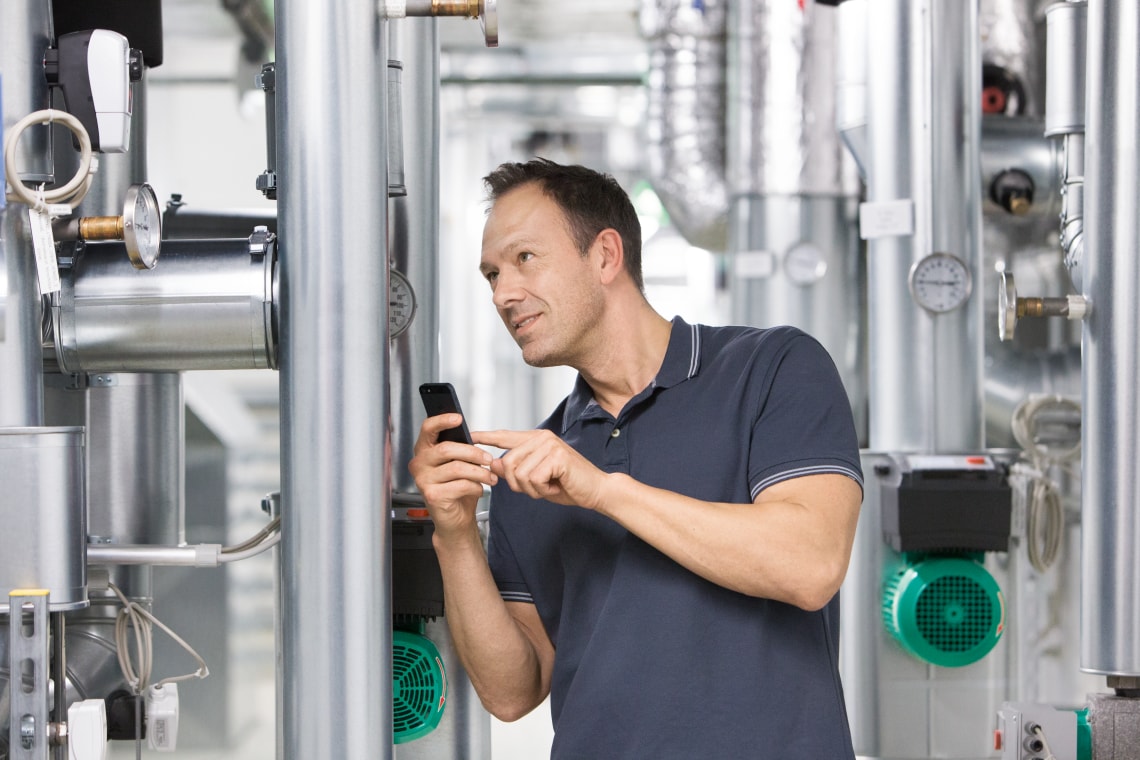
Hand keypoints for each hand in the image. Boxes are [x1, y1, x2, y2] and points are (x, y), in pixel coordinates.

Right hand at [408, 413, 496, 536]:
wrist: (456, 519)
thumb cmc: (458, 490)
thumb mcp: (459, 464)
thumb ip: (460, 449)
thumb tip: (473, 436)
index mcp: (424, 451)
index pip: (427, 428)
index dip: (442, 420)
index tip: (458, 418)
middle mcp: (419, 464)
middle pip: (446, 448)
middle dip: (473, 452)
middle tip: (489, 459)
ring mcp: (423, 480)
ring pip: (457, 467)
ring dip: (480, 472)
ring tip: (490, 477)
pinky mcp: (432, 496)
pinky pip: (460, 485)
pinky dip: (476, 487)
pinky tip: (478, 490)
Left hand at [473, 429, 606, 509]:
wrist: (596, 490)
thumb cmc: (568, 484)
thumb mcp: (536, 478)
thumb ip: (516, 470)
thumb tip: (492, 464)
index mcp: (536, 439)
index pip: (505, 436)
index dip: (486, 437)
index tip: (470, 436)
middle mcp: (542, 437)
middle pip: (507, 463)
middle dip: (518, 484)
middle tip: (538, 487)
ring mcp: (549, 445)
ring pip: (519, 473)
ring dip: (532, 489)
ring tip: (549, 486)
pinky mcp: (557, 456)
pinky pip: (533, 479)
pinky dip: (542, 490)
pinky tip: (555, 486)